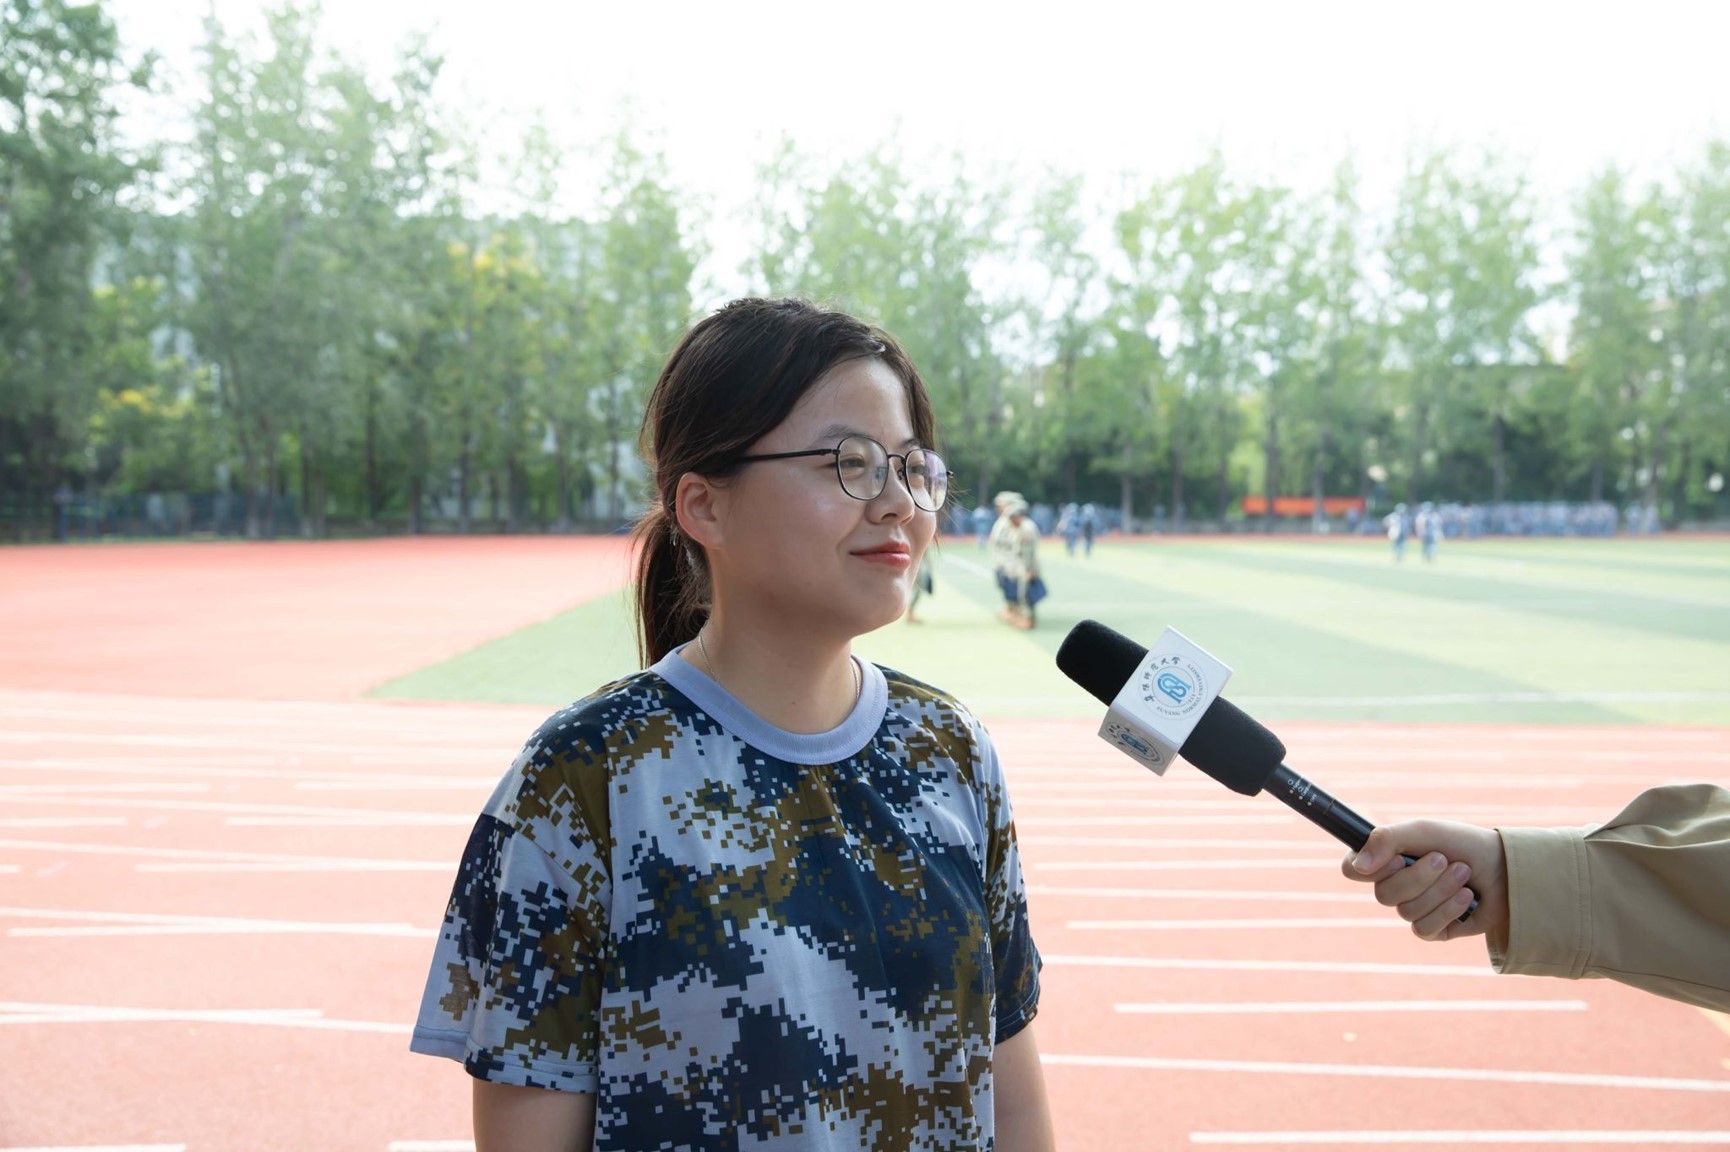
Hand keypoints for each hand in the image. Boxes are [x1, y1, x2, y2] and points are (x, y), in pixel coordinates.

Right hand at [1341, 820, 1510, 944]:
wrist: (1507, 868)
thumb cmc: (1463, 844)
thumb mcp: (1424, 831)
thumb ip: (1386, 840)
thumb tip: (1358, 866)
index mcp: (1387, 860)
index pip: (1352, 870)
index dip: (1371, 868)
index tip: (1398, 857)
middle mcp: (1395, 885)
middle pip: (1383, 894)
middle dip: (1420, 876)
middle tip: (1444, 859)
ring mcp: (1413, 909)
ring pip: (1407, 911)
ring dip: (1441, 891)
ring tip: (1464, 875)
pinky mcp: (1433, 930)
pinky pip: (1424, 929)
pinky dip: (1449, 910)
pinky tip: (1468, 898)